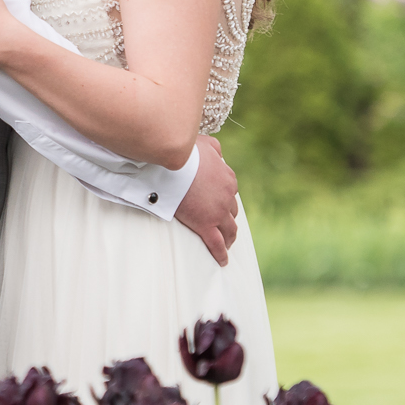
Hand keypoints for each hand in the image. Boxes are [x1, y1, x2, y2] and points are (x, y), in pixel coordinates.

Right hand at [173, 134, 238, 266]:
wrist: (172, 166)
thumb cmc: (183, 153)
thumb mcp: (203, 143)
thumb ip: (214, 148)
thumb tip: (220, 153)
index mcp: (227, 178)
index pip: (230, 190)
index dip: (225, 198)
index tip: (219, 202)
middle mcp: (227, 196)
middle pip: (232, 211)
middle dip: (228, 217)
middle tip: (222, 225)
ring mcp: (218, 212)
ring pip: (230, 229)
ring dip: (230, 237)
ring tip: (227, 244)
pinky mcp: (206, 225)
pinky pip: (217, 244)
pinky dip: (221, 254)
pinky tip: (223, 261)